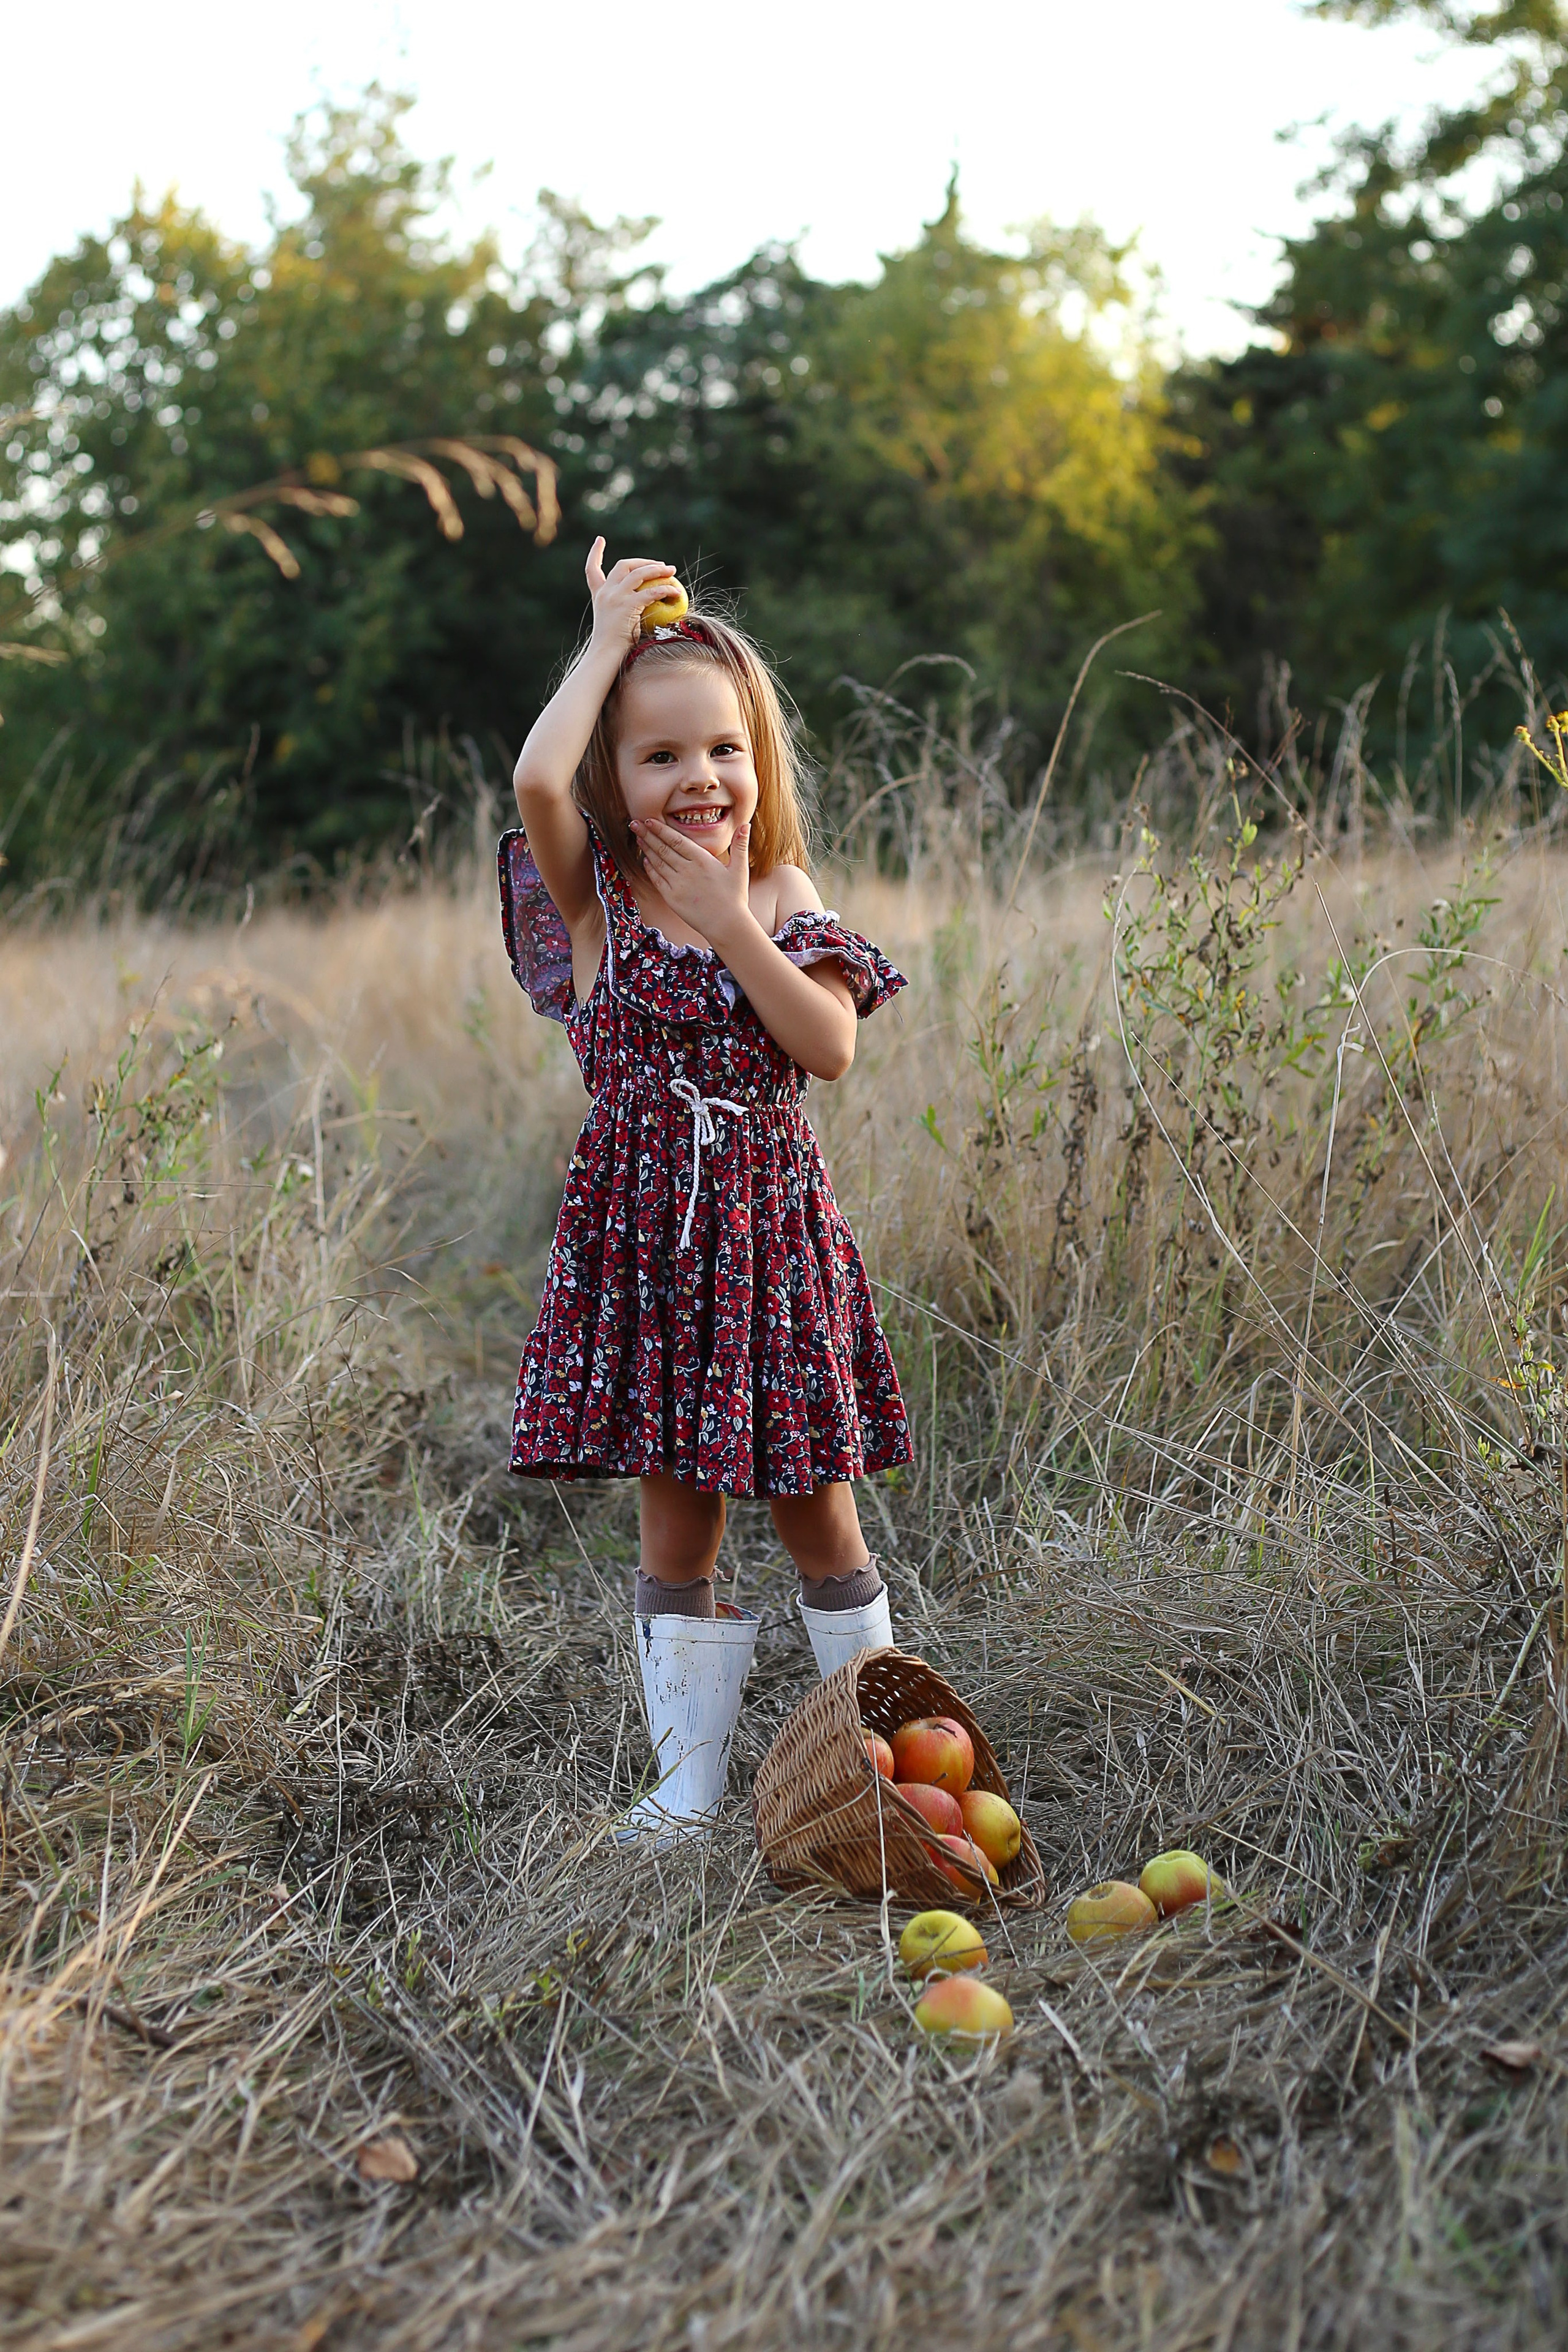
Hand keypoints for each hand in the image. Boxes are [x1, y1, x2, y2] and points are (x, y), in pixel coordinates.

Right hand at [585, 538, 677, 656]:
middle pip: (623, 565)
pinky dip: (665, 590)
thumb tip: (647, 604)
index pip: (592, 570)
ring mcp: (615, 597)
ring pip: (638, 573)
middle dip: (643, 561)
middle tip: (660, 565)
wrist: (605, 655)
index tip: (600, 540)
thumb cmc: (612, 646)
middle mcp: (605, 592)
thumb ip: (625, 608)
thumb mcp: (616, 622)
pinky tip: (676, 593)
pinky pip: (651, 592)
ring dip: (657, 569)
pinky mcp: (627, 605)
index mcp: (599, 595)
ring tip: (672, 572)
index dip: (595, 553)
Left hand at [632, 812, 754, 949]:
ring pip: (657, 862)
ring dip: (646, 849)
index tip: (649, 820)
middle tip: (634, 823)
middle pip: (663, 848)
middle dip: (647, 835)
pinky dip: (650, 869)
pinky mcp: (672, 898)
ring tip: (637, 837)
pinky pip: (657, 880)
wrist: (726, 925)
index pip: (676, 840)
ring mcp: (677, 884)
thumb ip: (740, 845)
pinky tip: (645, 861)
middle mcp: (687, 870)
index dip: (661, 829)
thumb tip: (745, 825)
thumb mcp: (740, 869)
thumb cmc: (735, 897)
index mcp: (702, 860)